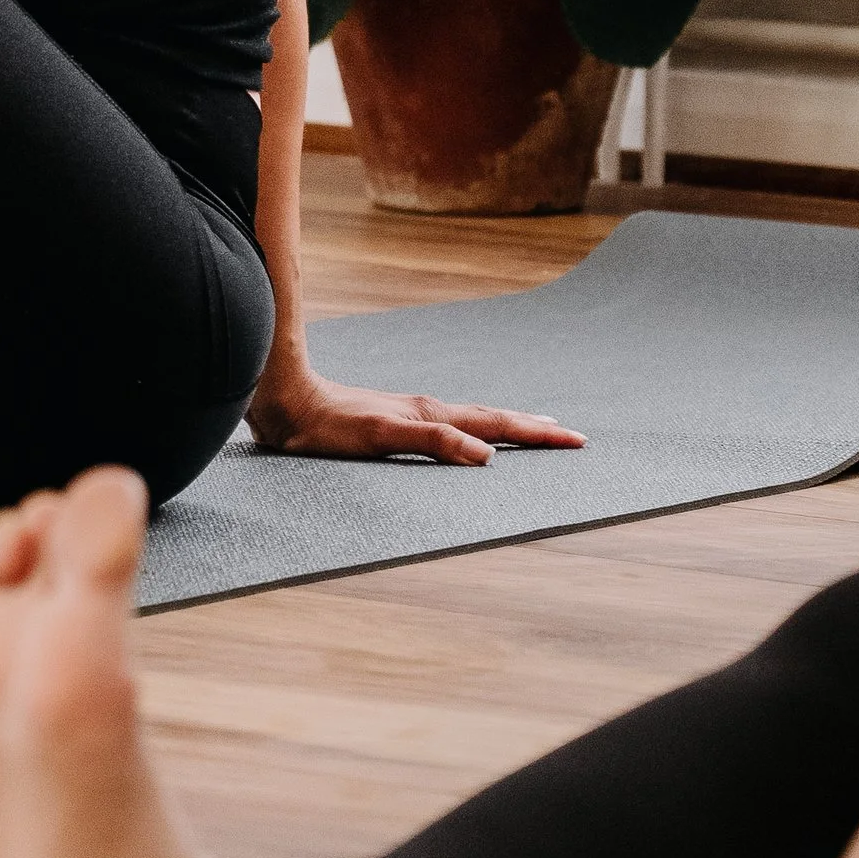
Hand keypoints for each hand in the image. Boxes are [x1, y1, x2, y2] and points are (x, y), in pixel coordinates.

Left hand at [247, 362, 585, 465]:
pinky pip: (448, 426)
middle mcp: (426, 410)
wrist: (285, 402)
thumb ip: (432, 441)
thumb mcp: (381, 437)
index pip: (496, 424)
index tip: (573, 439)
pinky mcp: (392, 421)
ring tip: (532, 427)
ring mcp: (410, 413)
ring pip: (471, 418)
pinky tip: (467, 435)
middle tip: (571, 435)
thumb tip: (485, 455)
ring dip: (506, 425)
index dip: (535, 433)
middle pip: (492, 417)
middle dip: (533, 427)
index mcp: (431, 414)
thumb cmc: (327, 425)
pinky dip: (472, 430)